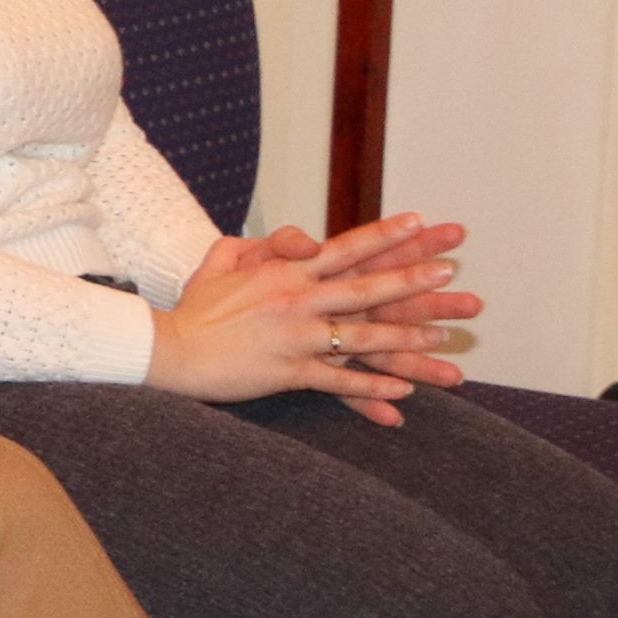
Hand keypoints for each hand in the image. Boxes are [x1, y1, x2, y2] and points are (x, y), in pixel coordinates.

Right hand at [149, 214, 474, 423]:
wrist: (166, 349)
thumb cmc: (193, 307)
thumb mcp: (220, 261)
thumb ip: (261, 245)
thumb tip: (301, 239)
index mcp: (283, 272)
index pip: (344, 248)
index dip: (385, 236)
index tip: (421, 223)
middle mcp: (295, 300)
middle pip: (365, 289)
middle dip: (412, 281)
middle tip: (450, 274)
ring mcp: (294, 337)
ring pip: (362, 337)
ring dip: (406, 338)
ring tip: (443, 337)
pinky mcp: (287, 372)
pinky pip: (338, 381)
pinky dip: (371, 389)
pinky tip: (402, 394)